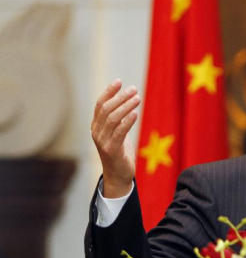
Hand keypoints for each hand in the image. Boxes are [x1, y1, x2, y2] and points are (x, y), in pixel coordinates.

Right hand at [91, 79, 140, 197]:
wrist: (118, 176)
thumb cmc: (120, 152)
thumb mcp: (117, 132)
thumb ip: (118, 119)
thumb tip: (127, 101)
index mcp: (96, 126)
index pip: (99, 104)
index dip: (109, 92)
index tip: (119, 81)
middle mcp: (96, 132)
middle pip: (106, 109)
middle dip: (120, 97)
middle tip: (134, 89)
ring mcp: (102, 141)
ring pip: (112, 118)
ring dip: (125, 106)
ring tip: (137, 98)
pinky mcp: (111, 150)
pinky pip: (119, 132)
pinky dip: (127, 121)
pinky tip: (135, 113)